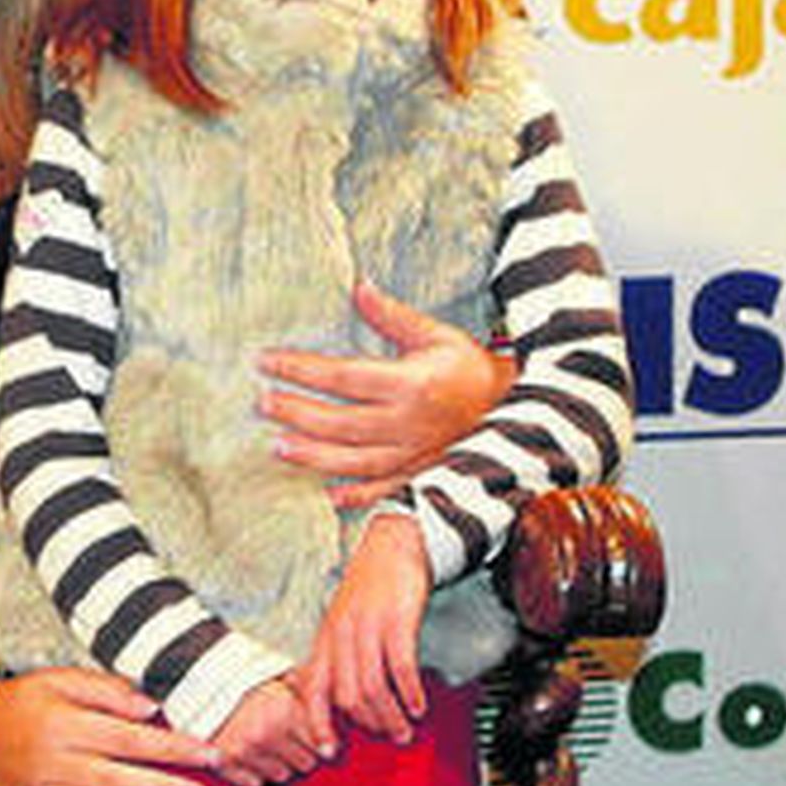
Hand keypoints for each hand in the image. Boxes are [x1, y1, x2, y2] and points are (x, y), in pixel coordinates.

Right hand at [211, 676, 328, 785]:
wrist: (202, 682)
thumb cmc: (244, 683)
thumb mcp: (282, 681)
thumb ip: (310, 696)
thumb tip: (338, 713)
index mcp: (286, 709)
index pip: (324, 745)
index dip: (321, 740)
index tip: (319, 738)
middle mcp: (269, 731)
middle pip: (306, 764)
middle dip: (300, 751)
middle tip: (286, 735)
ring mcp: (247, 750)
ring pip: (283, 775)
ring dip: (278, 763)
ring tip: (267, 741)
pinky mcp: (227, 764)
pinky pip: (256, 784)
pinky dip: (255, 773)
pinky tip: (251, 754)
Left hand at [259, 279, 514, 508]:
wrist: (524, 412)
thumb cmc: (473, 370)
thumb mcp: (438, 336)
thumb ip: (394, 318)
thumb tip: (359, 289)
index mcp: (410, 384)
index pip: (342, 377)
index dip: (301, 370)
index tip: (266, 362)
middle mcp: (408, 425)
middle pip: (339, 422)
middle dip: (296, 413)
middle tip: (261, 403)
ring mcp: (414, 456)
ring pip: (353, 461)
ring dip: (313, 456)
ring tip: (278, 446)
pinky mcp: (422, 476)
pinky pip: (384, 491)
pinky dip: (357, 496)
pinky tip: (329, 496)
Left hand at [294, 514, 430, 745]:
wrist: (393, 543)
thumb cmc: (370, 587)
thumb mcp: (344, 621)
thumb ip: (340, 657)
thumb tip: (343, 702)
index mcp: (325, 636)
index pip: (310, 687)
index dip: (316, 723)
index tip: (328, 751)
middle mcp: (341, 633)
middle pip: (345, 696)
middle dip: (368, 726)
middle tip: (387, 739)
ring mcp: (367, 626)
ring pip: (372, 688)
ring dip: (390, 716)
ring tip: (405, 729)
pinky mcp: (395, 620)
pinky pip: (400, 667)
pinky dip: (409, 693)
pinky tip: (418, 705)